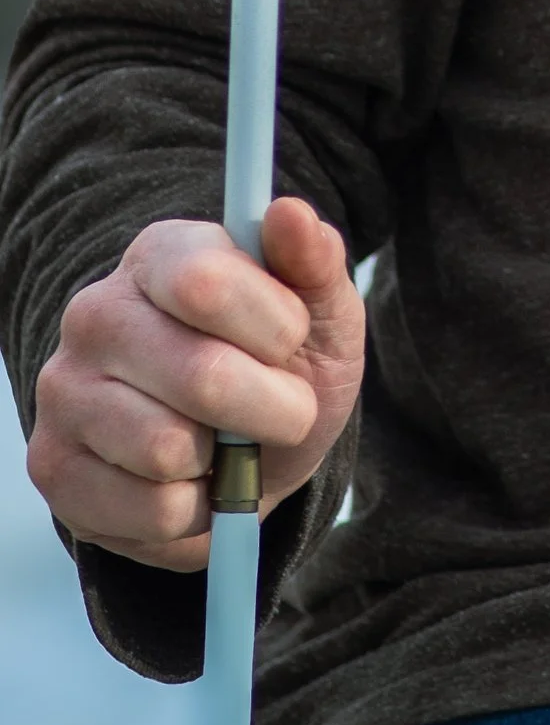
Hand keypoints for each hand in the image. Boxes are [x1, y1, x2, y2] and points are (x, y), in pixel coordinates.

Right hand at [26, 199, 364, 570]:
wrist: (245, 452)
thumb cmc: (283, 366)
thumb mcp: (321, 312)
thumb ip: (314, 261)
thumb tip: (289, 212)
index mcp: (161, 254)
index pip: (206, 282)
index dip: (274, 327)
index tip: (294, 341)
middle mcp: (96, 314)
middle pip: (200, 376)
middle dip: (272, 409)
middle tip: (286, 410)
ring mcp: (64, 391)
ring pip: (169, 450)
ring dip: (228, 465)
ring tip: (228, 446)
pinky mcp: (53, 467)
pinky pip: (149, 512)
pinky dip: (196, 512)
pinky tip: (193, 484)